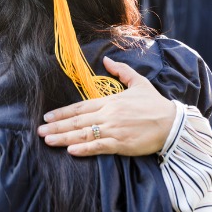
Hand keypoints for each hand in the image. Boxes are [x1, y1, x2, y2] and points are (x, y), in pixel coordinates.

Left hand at [37, 56, 175, 156]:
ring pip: (84, 134)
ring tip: (48, 141)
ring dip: (64, 138)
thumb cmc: (155, 104)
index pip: (80, 107)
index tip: (47, 116)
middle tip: (39, 130)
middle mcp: (109, 115)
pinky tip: (71, 151)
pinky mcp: (122, 144)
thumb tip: (107, 60)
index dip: (62, 112)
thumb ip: (121, 71)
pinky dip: (85, 149)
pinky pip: (99, 146)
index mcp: (110, 101)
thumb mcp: (139, 83)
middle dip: (56, 126)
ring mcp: (114, 130)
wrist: (173, 123)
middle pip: (77, 121)